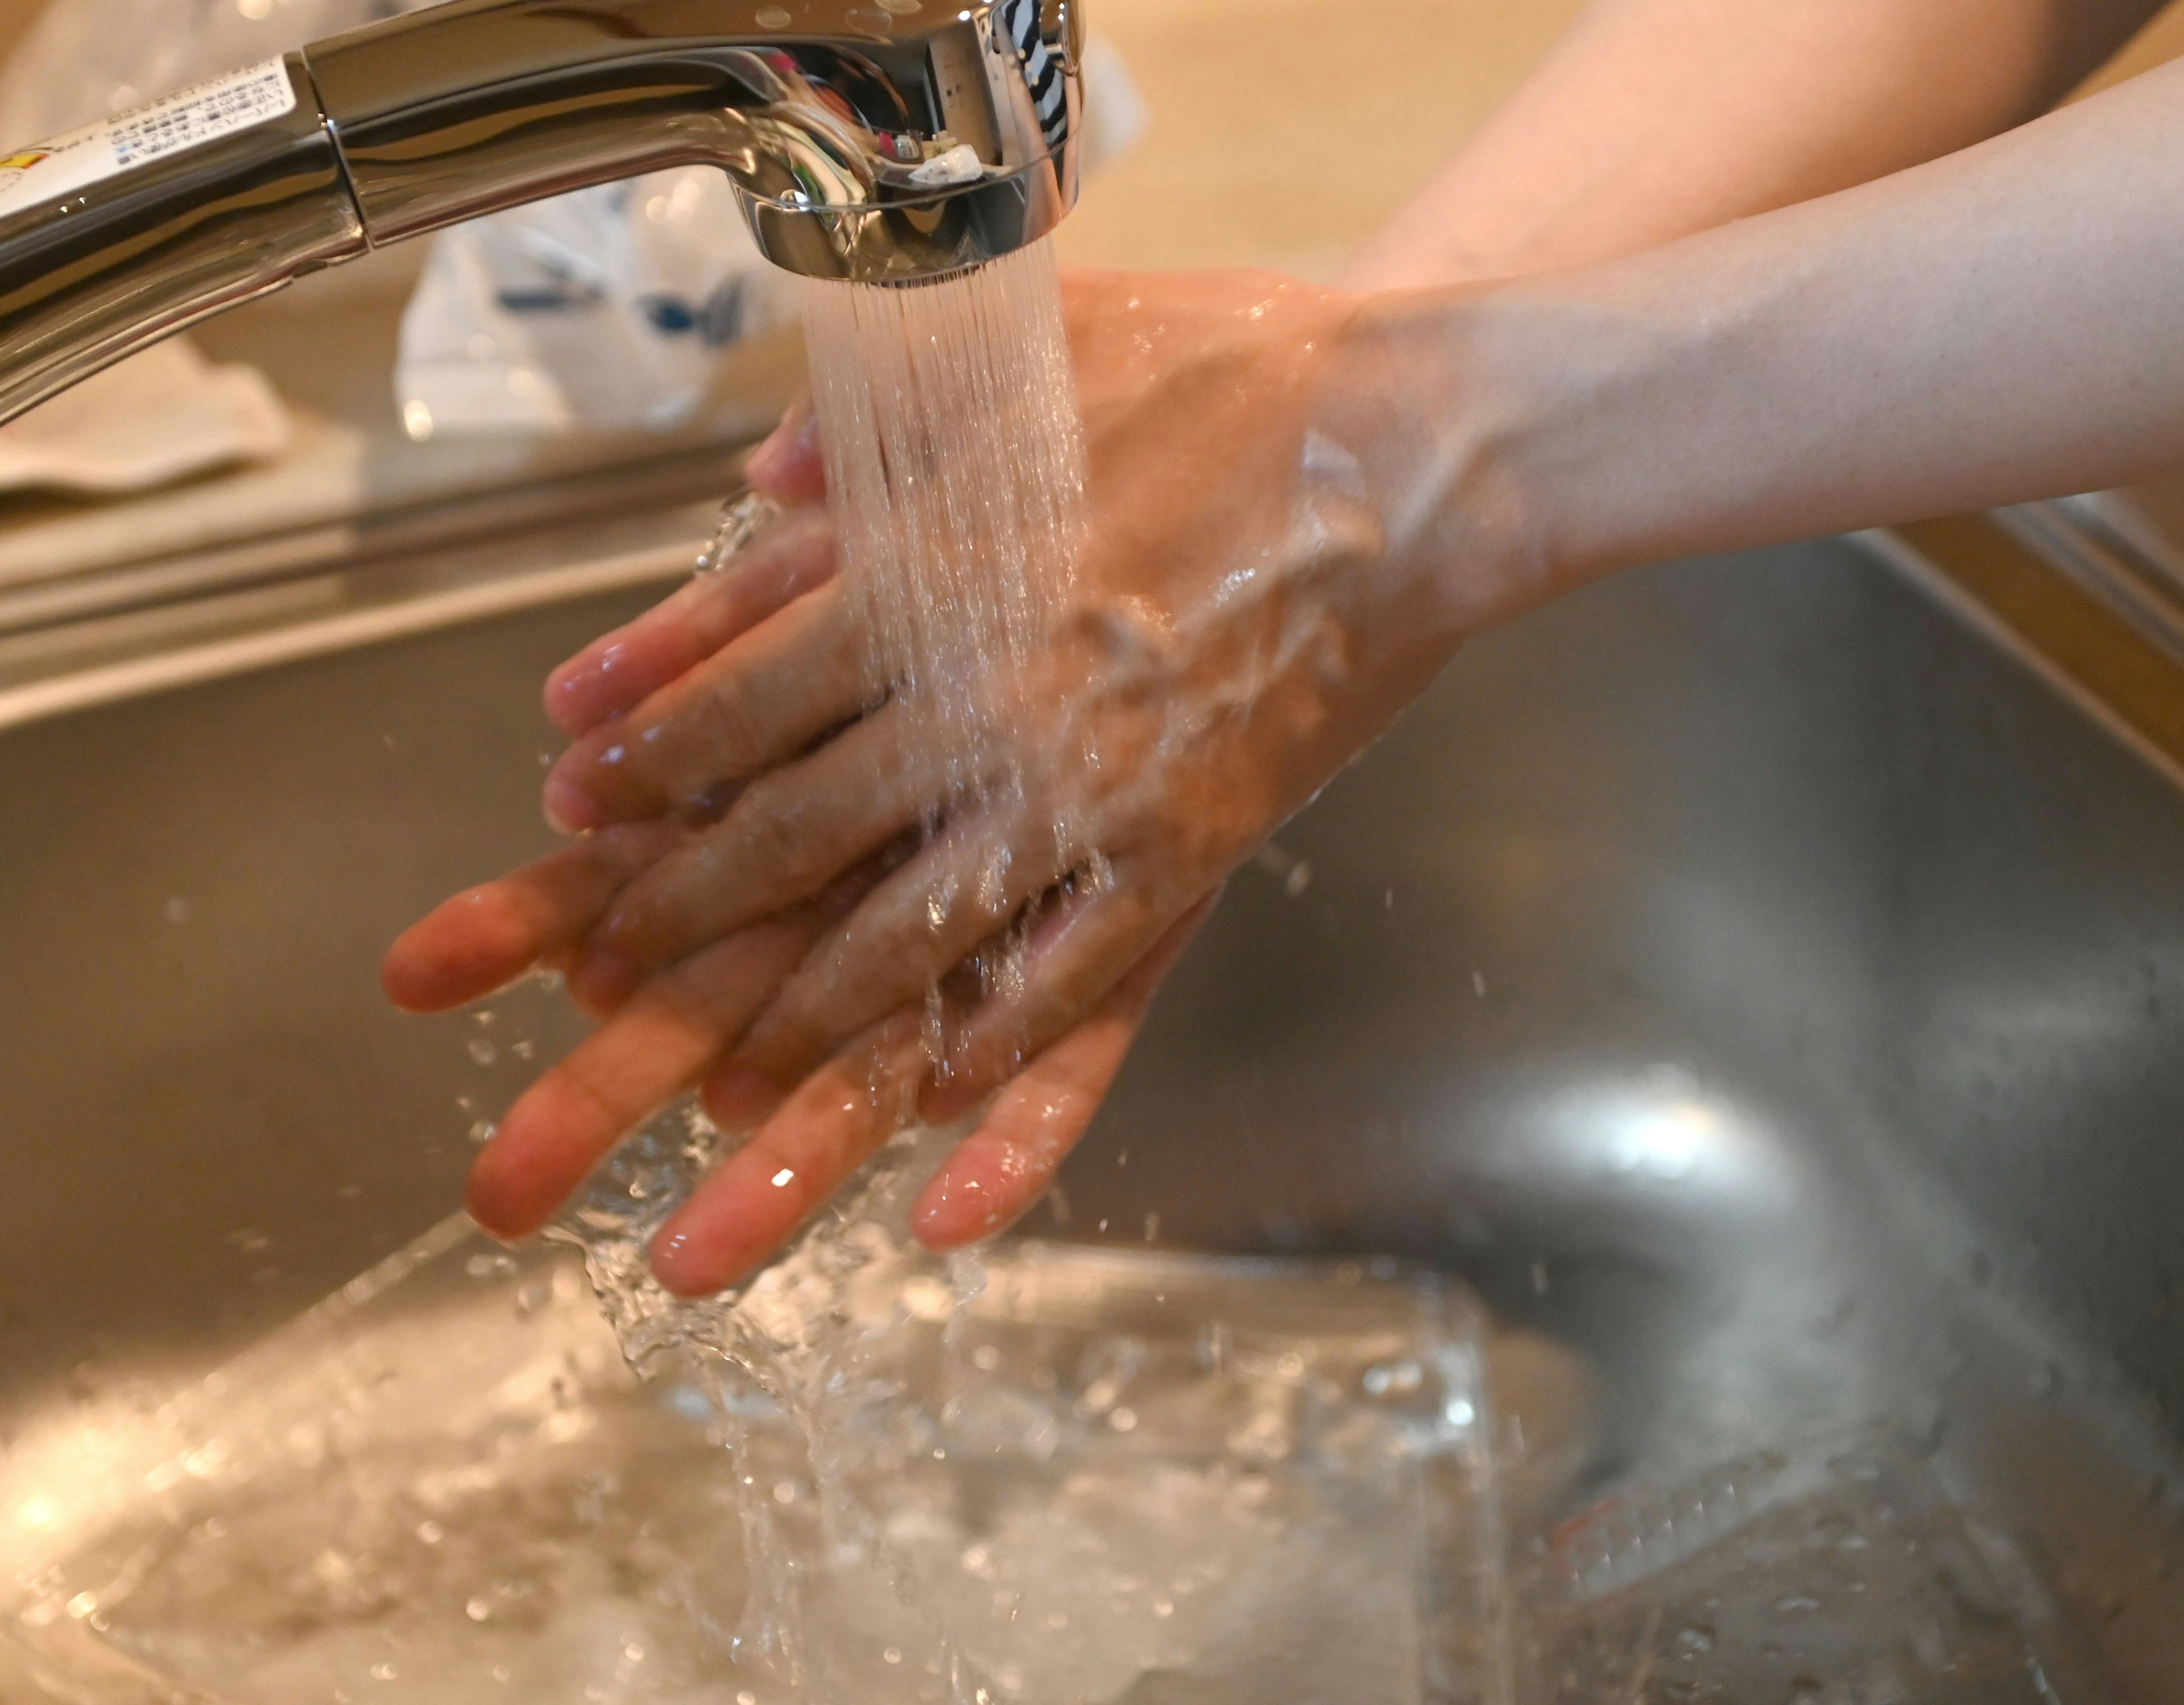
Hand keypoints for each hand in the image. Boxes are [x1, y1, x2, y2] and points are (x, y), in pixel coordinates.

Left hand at [390, 268, 1511, 1293]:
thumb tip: (754, 483)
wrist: (1423, 446)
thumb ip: (878, 419)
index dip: (646, 761)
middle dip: (675, 922)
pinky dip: (994, 1068)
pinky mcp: (1186, 856)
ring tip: (718, 1091)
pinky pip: (1071, 987)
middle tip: (593, 987)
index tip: (574, 811)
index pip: (741, 695)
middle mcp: (987, 702)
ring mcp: (1087, 793)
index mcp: (936, 575)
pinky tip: (932, 1136)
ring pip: (907, 937)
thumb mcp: (1031, 345)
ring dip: (801, 1022)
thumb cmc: (1233, 374)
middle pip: (790, 837)